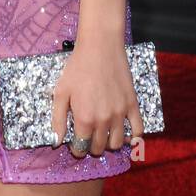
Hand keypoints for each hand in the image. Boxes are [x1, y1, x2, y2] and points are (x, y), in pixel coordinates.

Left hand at [51, 40, 141, 157]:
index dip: (77, 149)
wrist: (100, 47)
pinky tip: (126, 136)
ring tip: (103, 135)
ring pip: (117, 143)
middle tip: (88, 137)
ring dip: (109, 144)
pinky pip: (138, 130)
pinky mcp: (132, 105)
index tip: (76, 144)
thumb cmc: (77, 67)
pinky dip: (133, 138)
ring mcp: (120, 114)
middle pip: (100, 148)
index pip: (81, 147)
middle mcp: (103, 120)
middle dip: (92, 147)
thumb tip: (57, 142)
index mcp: (84, 118)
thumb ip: (58, 119)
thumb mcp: (61, 91)